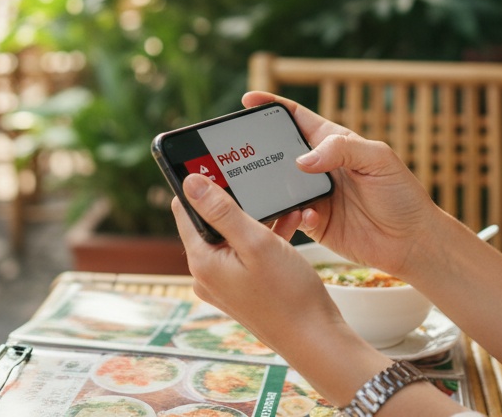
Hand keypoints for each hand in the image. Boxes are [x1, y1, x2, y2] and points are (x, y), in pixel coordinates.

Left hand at [172, 176, 349, 354]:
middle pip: (211, 223)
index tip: (216, 163)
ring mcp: (226, 283)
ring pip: (234, 237)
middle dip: (237, 201)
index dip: (198, 185)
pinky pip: (248, 253)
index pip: (185, 211)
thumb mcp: (256, 242)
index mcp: (202, 262)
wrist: (315, 338)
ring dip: (257, 219)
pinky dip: (266, 238)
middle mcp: (207, 274)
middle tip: (256, 179)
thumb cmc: (288, 293)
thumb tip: (190, 182)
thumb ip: (222, 211)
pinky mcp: (244, 288)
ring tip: (284, 205)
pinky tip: (291, 224)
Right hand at [241, 92, 441, 278]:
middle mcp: (319, 168)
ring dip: (271, 188)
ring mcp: (314, 196)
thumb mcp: (379, 159)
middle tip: (240, 152)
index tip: (248, 100)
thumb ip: (342, 149)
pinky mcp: (313, 224)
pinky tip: (308, 217)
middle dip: (259, 150)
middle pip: (278, 153)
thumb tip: (302, 160)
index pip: (296, 118)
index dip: (272, 107)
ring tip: (268, 189)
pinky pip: (289, 218)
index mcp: (333, 143)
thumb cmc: (402, 194)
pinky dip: (291, 216)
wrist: (412, 242)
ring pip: (278, 187)